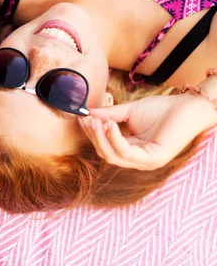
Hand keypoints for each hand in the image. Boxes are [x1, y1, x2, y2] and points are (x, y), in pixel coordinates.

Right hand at [78, 93, 216, 170]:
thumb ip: (109, 115)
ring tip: (95, 121)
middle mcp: (138, 160)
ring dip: (101, 138)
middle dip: (93, 137)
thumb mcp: (129, 111)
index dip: (92, 134)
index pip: (105, 147)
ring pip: (113, 156)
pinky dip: (115, 139)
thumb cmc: (162, 109)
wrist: (188, 106)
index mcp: (132, 150)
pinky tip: (110, 124)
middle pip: (106, 154)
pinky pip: (126, 153)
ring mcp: (147, 162)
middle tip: (86, 120)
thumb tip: (87, 114)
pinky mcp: (154, 160)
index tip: (81, 118)